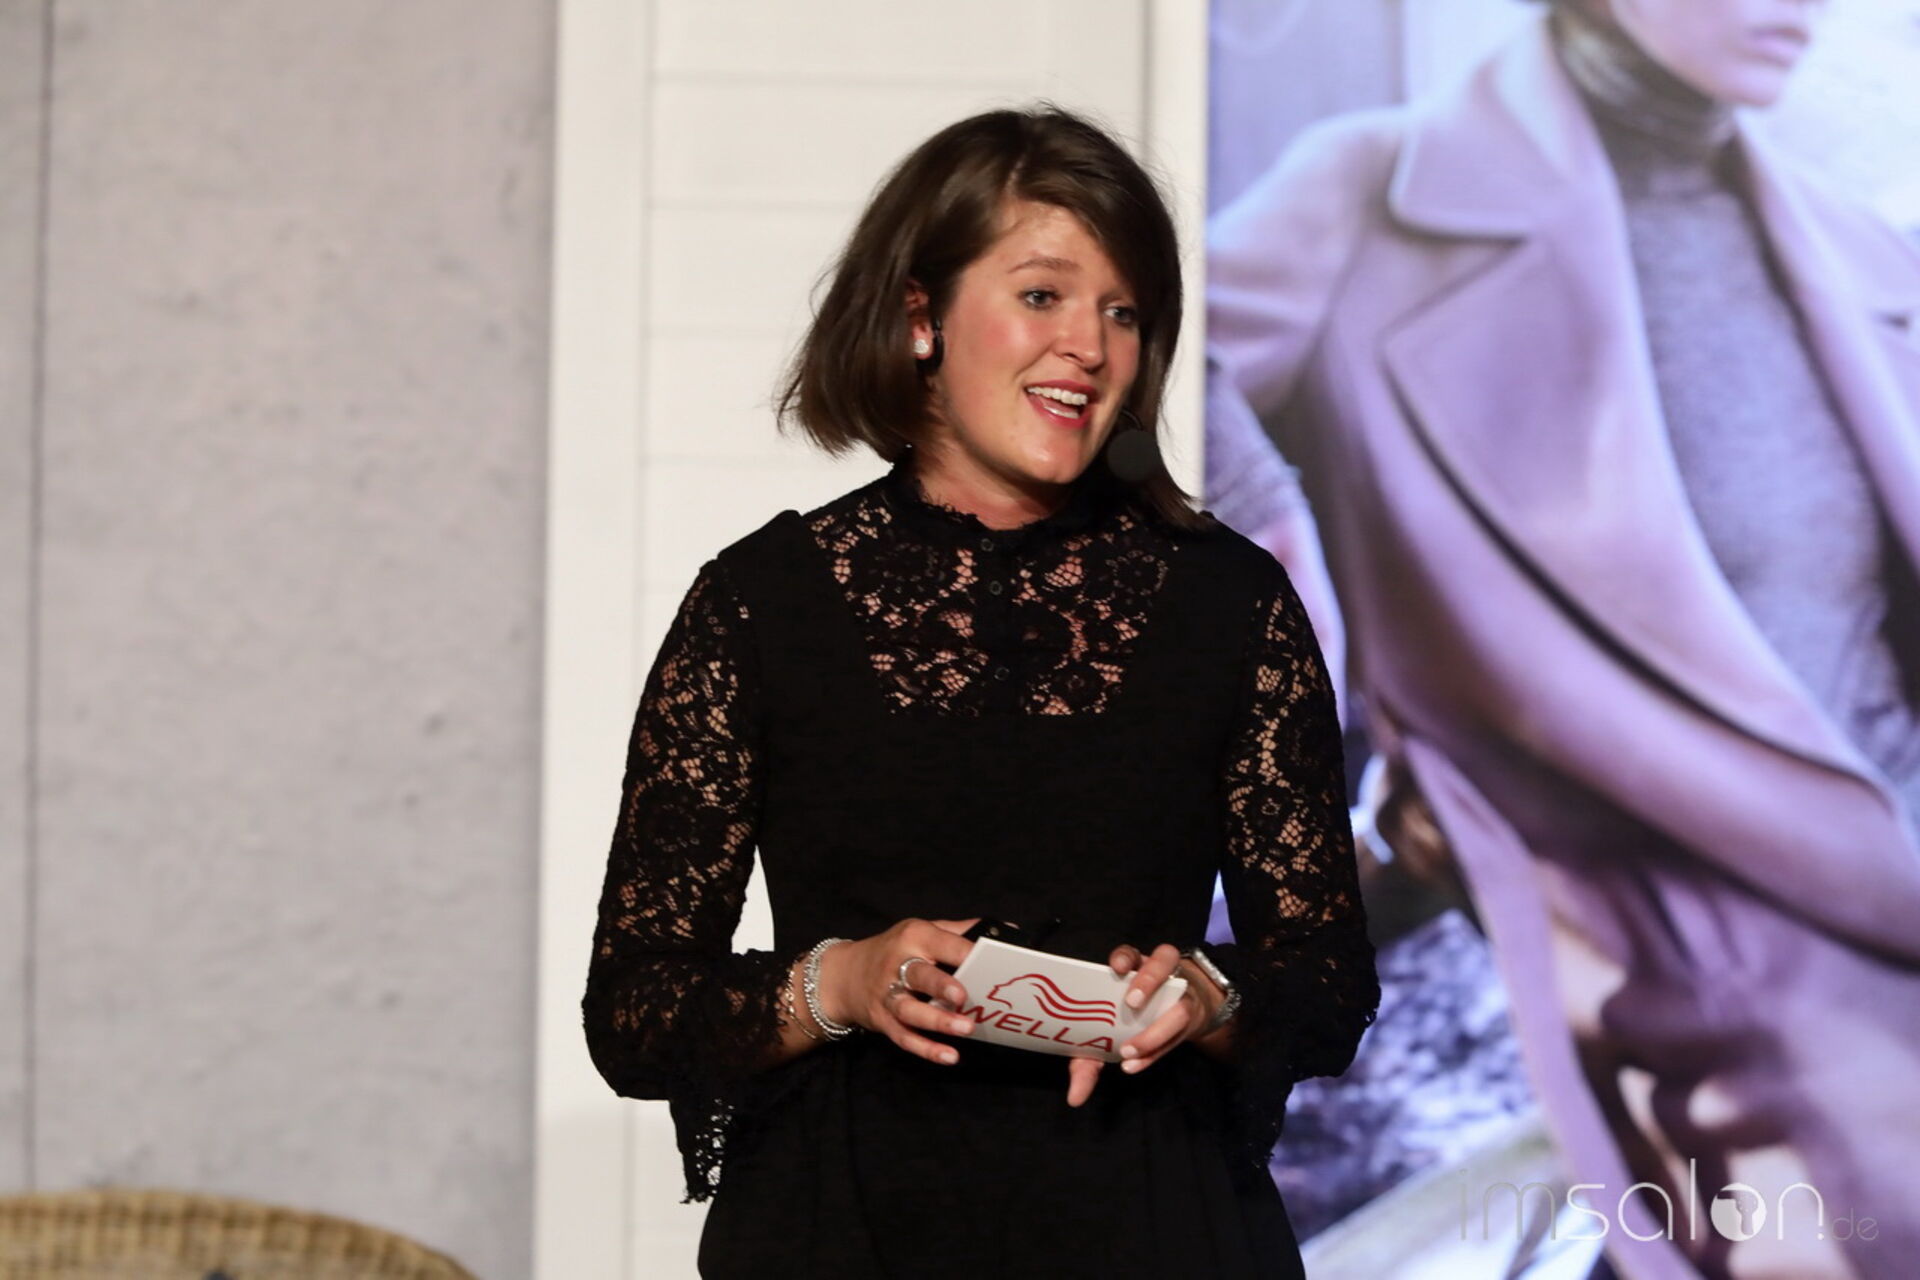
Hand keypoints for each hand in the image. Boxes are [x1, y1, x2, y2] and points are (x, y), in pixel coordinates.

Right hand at [820, 917, 979, 1065]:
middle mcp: (898, 964)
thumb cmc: (895, 950)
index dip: (965, 953)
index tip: (990, 962)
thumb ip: (959, 932)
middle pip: (919, 975)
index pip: (942, 943)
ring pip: (910, 1010)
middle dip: (941, 986)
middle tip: (963, 998)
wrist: (845, 975)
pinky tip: (949, 1056)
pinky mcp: (883, 1021)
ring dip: (937, 1021)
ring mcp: (887, 995)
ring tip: (965, 1029)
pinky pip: (904, 1037)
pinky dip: (926, 1049)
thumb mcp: (921, 930)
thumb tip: (1005, 930)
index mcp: (914, 937)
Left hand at [1064, 942, 1218, 1106]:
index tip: (1115, 968)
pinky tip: (1137, 1064)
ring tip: (1129, 1051)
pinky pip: (1180, 1033)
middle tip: (1132, 1003)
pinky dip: (1157, 1051)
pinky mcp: (1191, 1018)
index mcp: (1134, 967)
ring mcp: (1180, 995)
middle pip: (1163, 961)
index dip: (1124, 957)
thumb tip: (1074, 1097)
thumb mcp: (1103, 1037)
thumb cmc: (1128, 1021)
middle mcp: (1160, 973)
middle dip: (1148, 980)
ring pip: (1180, 1002)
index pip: (1130, 952)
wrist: (1172, 1021)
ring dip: (1156, 1029)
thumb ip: (1087, 1060)